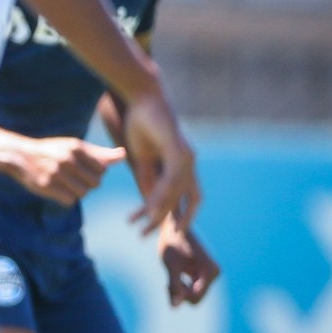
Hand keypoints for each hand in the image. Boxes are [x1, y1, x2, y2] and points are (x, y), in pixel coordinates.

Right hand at [6, 135, 124, 205]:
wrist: (20, 155)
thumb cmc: (52, 150)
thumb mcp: (74, 147)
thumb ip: (100, 153)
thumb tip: (123, 155)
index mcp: (76, 147)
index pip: (102, 170)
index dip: (95, 173)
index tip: (82, 170)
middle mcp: (67, 159)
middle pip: (95, 183)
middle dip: (87, 184)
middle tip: (74, 179)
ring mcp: (56, 172)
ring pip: (83, 193)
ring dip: (77, 192)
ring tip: (66, 184)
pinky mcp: (46, 185)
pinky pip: (69, 200)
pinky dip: (66, 198)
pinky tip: (58, 190)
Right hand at [117, 86, 198, 233]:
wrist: (144, 97)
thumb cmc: (142, 123)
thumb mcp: (143, 157)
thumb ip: (147, 178)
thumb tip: (149, 200)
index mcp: (182, 165)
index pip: (189, 196)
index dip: (183, 214)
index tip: (171, 231)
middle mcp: (189, 163)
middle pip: (183, 200)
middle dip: (166, 220)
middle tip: (146, 235)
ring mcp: (186, 157)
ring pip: (176, 193)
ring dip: (158, 211)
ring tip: (142, 225)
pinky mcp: (178, 150)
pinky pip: (171, 179)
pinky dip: (160, 195)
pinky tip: (148, 206)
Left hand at [158, 219, 219, 306]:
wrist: (174, 227)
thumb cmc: (171, 244)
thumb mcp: (171, 266)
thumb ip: (174, 287)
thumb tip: (174, 307)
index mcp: (210, 271)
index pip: (195, 298)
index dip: (180, 295)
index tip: (168, 285)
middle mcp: (215, 273)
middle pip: (196, 298)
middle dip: (180, 293)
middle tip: (166, 284)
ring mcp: (211, 274)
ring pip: (194, 294)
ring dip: (180, 290)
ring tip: (168, 281)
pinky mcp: (204, 273)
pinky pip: (194, 289)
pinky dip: (182, 286)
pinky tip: (173, 277)